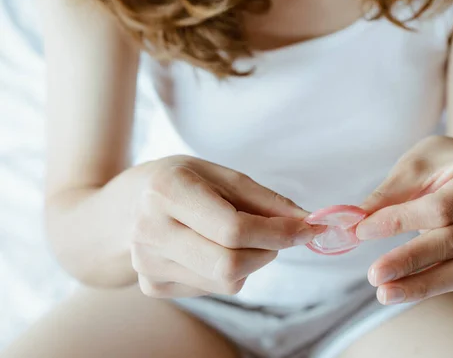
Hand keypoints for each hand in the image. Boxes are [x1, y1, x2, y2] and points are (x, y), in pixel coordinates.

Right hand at [130, 155, 315, 297]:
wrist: (129, 204)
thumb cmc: (185, 182)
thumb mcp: (223, 176)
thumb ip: (266, 200)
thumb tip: (307, 222)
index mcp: (166, 191)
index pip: (233, 228)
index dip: (278, 233)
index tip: (309, 229)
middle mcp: (149, 231)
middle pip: (230, 264)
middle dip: (269, 251)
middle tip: (278, 234)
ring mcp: (147, 263)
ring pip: (226, 282)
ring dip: (251, 260)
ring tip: (234, 235)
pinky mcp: (152, 285)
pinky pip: (213, 289)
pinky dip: (229, 271)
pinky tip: (210, 248)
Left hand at [356, 136, 452, 304]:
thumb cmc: (444, 163)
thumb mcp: (416, 166)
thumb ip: (387, 196)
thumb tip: (351, 224)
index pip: (444, 206)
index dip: (402, 221)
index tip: (363, 230)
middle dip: (411, 260)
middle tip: (374, 275)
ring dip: (421, 284)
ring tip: (384, 293)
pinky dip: (431, 284)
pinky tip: (402, 289)